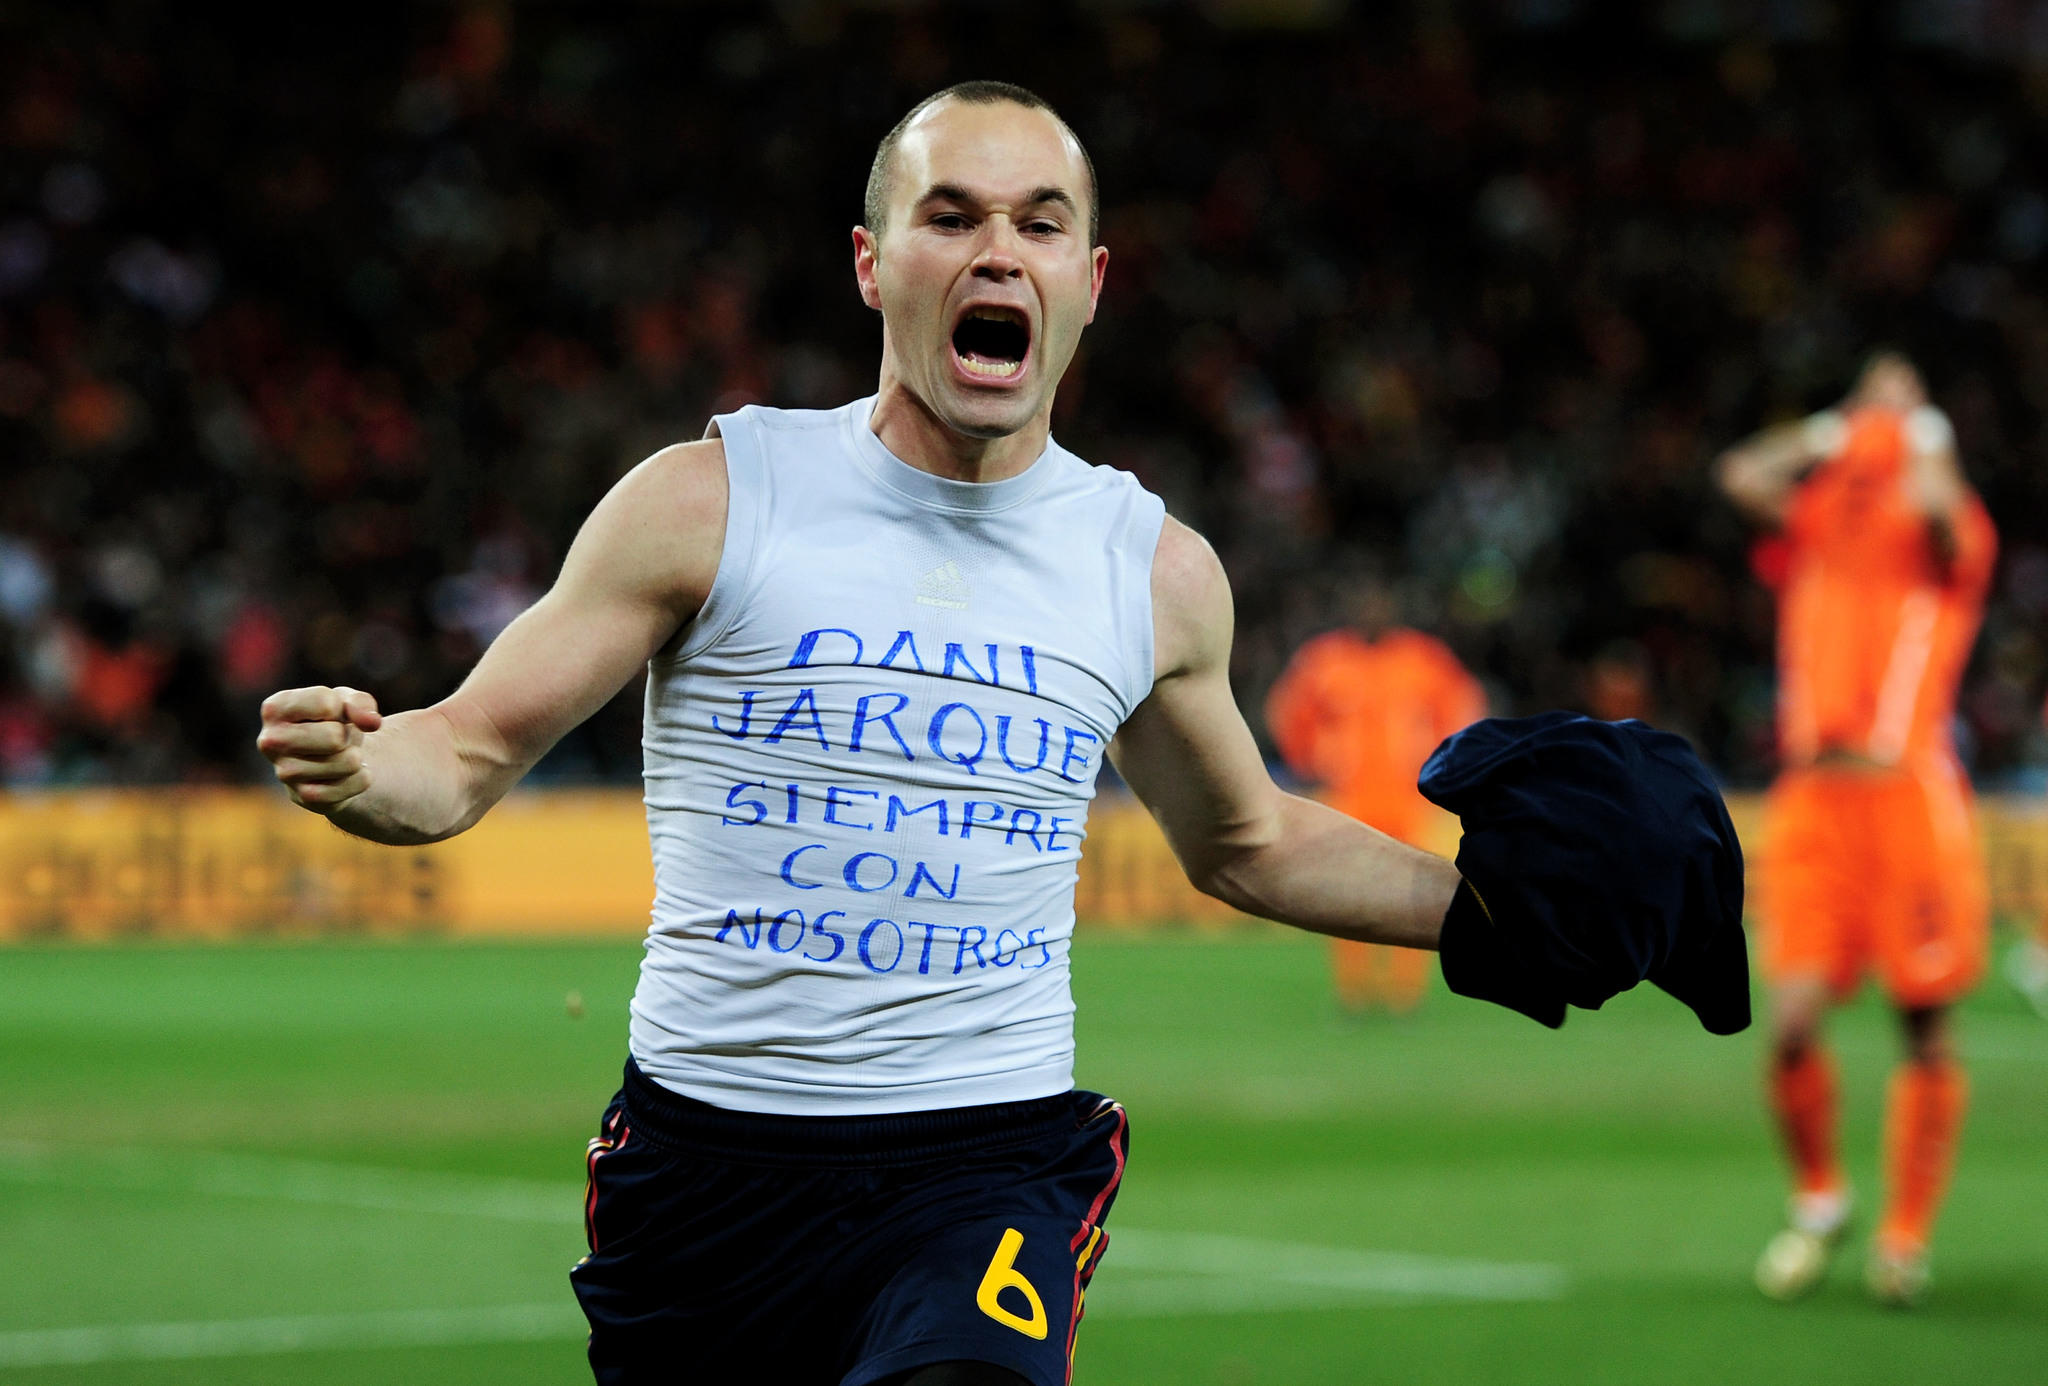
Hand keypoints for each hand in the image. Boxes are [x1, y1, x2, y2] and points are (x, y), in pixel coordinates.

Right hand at [257, 685, 383, 813]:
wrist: (332, 758)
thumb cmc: (333, 721)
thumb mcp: (347, 700)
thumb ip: (360, 702)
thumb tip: (372, 722)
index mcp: (274, 709)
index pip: (325, 703)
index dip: (342, 708)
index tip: (333, 715)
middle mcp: (271, 742)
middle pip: (335, 736)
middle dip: (348, 735)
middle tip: (339, 738)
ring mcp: (285, 773)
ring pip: (349, 761)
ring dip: (356, 756)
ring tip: (340, 754)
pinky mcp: (306, 798)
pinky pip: (356, 783)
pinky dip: (363, 777)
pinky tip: (346, 774)